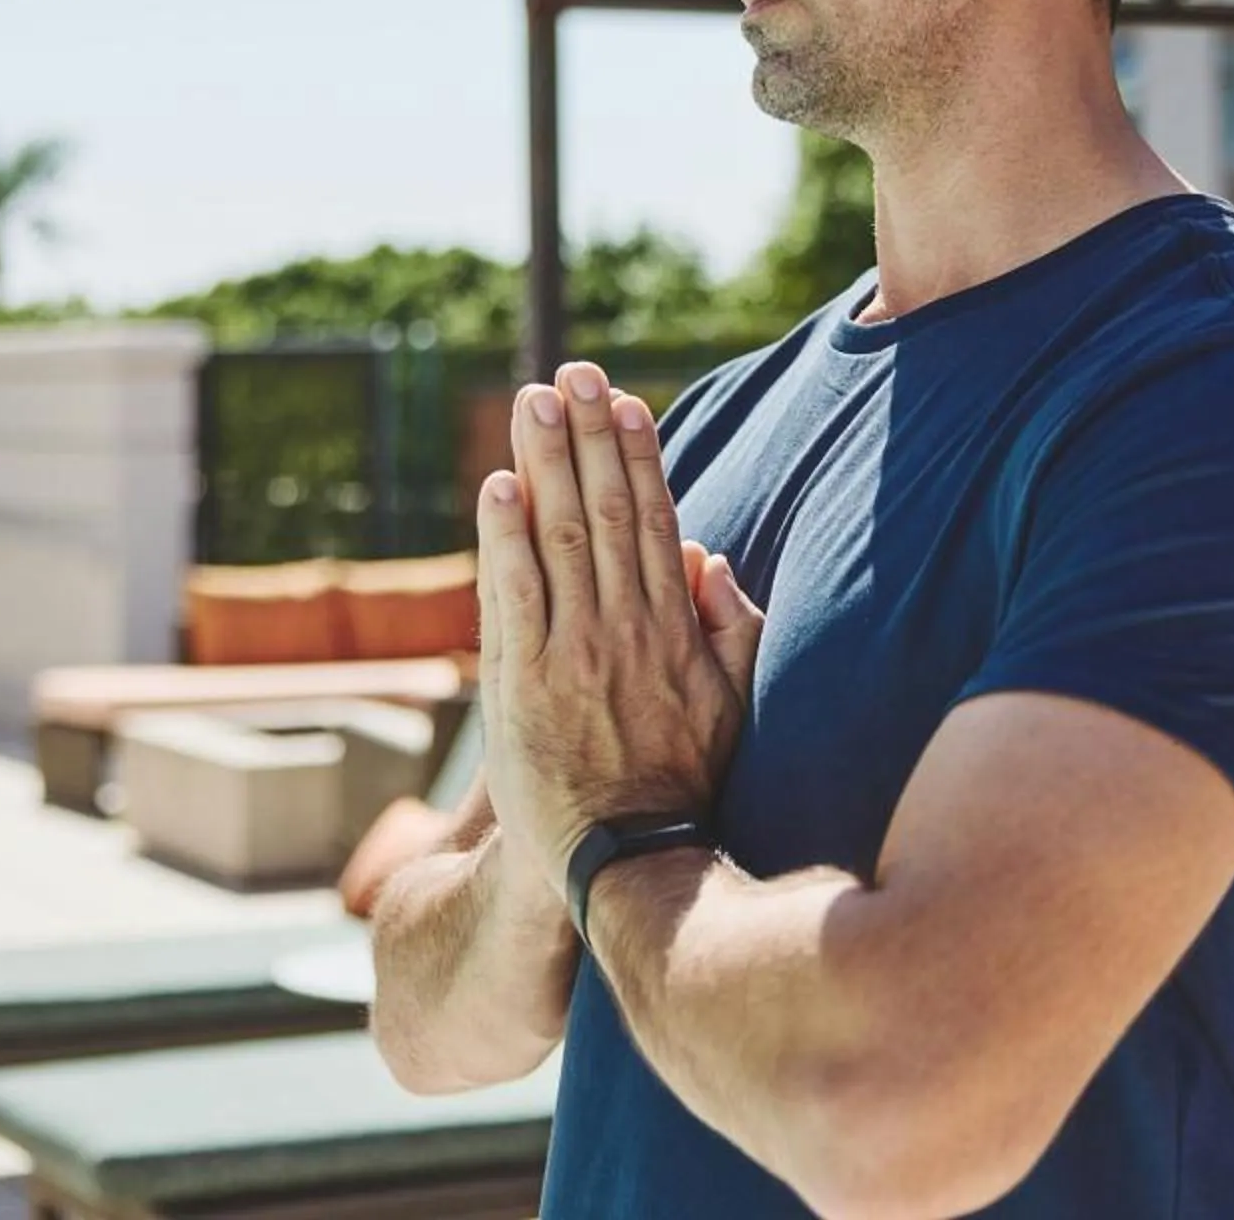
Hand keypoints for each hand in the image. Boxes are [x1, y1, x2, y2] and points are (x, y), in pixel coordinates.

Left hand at [476, 362, 759, 893]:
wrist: (628, 860)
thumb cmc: (683, 782)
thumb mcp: (735, 704)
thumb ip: (732, 627)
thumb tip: (709, 556)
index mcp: (674, 628)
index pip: (651, 521)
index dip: (636, 455)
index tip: (622, 400)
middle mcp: (624, 629)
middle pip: (602, 512)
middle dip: (586, 436)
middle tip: (569, 373)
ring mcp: (571, 654)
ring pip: (557, 539)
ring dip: (544, 464)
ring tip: (530, 401)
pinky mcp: (523, 685)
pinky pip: (513, 598)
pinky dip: (504, 540)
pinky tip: (498, 487)